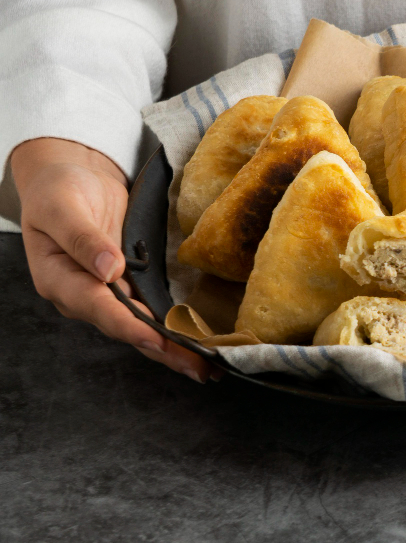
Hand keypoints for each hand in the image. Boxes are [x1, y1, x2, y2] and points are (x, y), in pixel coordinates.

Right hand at [11, 138, 221, 382]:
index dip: (129, 326)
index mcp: (61, 280)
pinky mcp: (130, 283)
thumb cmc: (59, 189)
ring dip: (175, 345)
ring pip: (144, 325)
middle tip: (199, 367)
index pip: (99, 308)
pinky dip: (175, 325)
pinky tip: (199, 339)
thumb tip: (108, 268)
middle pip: (127, 328)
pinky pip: (153, 309)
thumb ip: (81, 238)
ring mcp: (109, 292)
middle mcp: (85, 295)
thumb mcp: (61, 207)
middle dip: (164, 349)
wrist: (70, 175)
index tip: (156, 339)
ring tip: (208, 364)